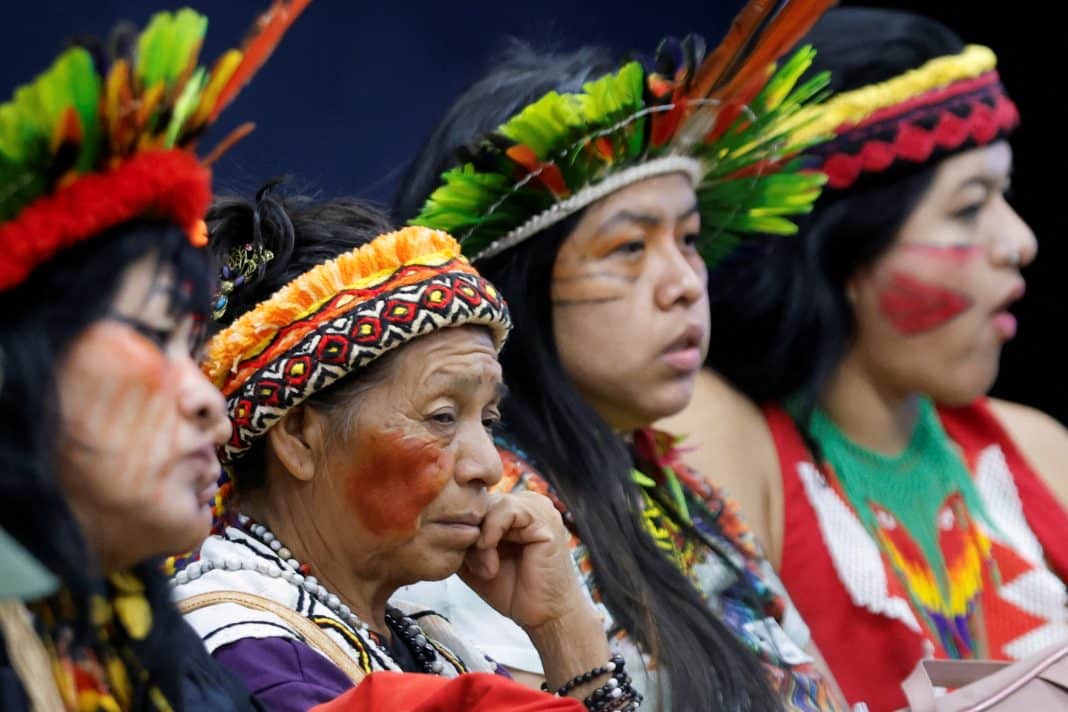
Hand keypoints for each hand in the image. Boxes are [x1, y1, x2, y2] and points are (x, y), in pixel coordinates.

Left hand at [458, 491, 583, 629]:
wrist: (543, 615)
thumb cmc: (511, 589)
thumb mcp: (474, 559)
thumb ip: (459, 538)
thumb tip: (436, 521)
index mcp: (510, 509)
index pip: (474, 501)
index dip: (460, 526)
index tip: (460, 557)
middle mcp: (525, 502)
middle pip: (479, 501)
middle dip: (469, 534)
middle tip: (476, 567)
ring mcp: (537, 507)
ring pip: (490, 504)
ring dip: (480, 537)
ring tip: (487, 567)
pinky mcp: (544, 518)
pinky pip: (507, 509)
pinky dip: (492, 530)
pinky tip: (491, 555)